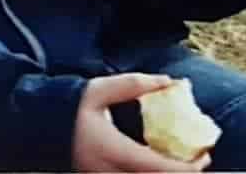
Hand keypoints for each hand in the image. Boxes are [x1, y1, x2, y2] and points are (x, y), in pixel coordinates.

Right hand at [72, 73, 211, 172]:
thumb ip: (133, 85)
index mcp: (111, 150)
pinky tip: (161, 163)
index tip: (204, 157)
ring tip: (183, 163)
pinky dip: (152, 173)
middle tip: (199, 161)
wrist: (41, 128)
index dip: (187, 167)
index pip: (157, 166)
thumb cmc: (71, 107)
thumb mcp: (98, 90)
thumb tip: (169, 81)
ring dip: (167, 173)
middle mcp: (109, 172)